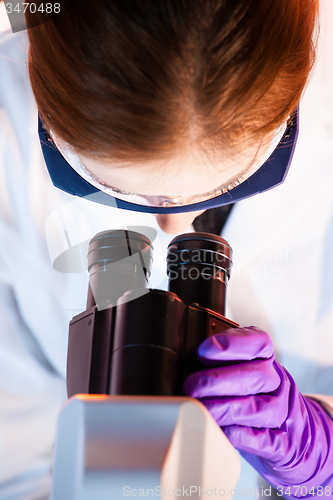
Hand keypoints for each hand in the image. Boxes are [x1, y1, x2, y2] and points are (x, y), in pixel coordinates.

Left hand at [183, 327, 332, 496]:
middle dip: (218, 380)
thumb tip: (183, 361)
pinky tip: (221, 430)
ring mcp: (282, 413)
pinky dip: (240, 435)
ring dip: (225, 408)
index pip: (258, 343)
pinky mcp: (280, 443)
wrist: (294, 430)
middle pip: (255, 376)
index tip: (204, 350)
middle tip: (192, 385)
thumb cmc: (255, 393)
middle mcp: (277, 383)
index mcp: (266, 359)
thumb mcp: (242, 368)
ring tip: (200, 409)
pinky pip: (262, 439)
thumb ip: (219, 362)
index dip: (231, 344)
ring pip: (258, 409)